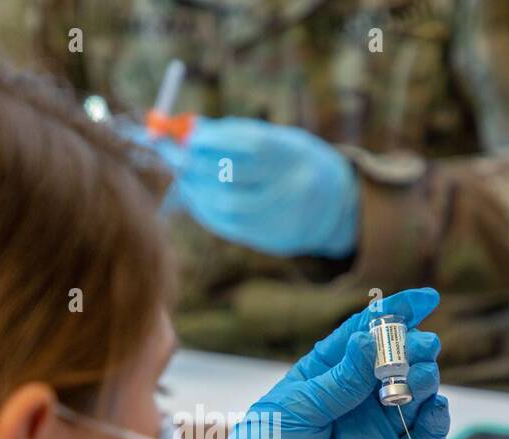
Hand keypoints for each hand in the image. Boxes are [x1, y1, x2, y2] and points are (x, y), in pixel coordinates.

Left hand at [158, 116, 358, 258]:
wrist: (335, 205)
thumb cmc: (293, 162)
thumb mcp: (274, 139)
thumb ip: (234, 135)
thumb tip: (186, 130)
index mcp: (294, 155)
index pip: (250, 146)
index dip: (214, 140)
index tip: (187, 135)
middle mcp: (292, 187)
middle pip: (233, 178)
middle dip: (195, 164)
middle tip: (173, 153)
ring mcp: (283, 217)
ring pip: (227, 206)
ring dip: (195, 189)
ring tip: (183, 176)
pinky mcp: (273, 239)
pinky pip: (230, 226)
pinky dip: (205, 210)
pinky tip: (196, 197)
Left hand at [198, 288, 449, 438]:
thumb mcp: (298, 410)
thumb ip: (342, 380)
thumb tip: (372, 340)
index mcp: (324, 374)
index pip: (364, 334)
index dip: (395, 314)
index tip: (426, 299)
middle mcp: (353, 397)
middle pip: (395, 361)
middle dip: (413, 349)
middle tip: (422, 347)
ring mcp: (372, 428)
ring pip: (413, 394)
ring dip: (424, 382)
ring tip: (420, 379)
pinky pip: (421, 436)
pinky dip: (435, 422)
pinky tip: (435, 410)